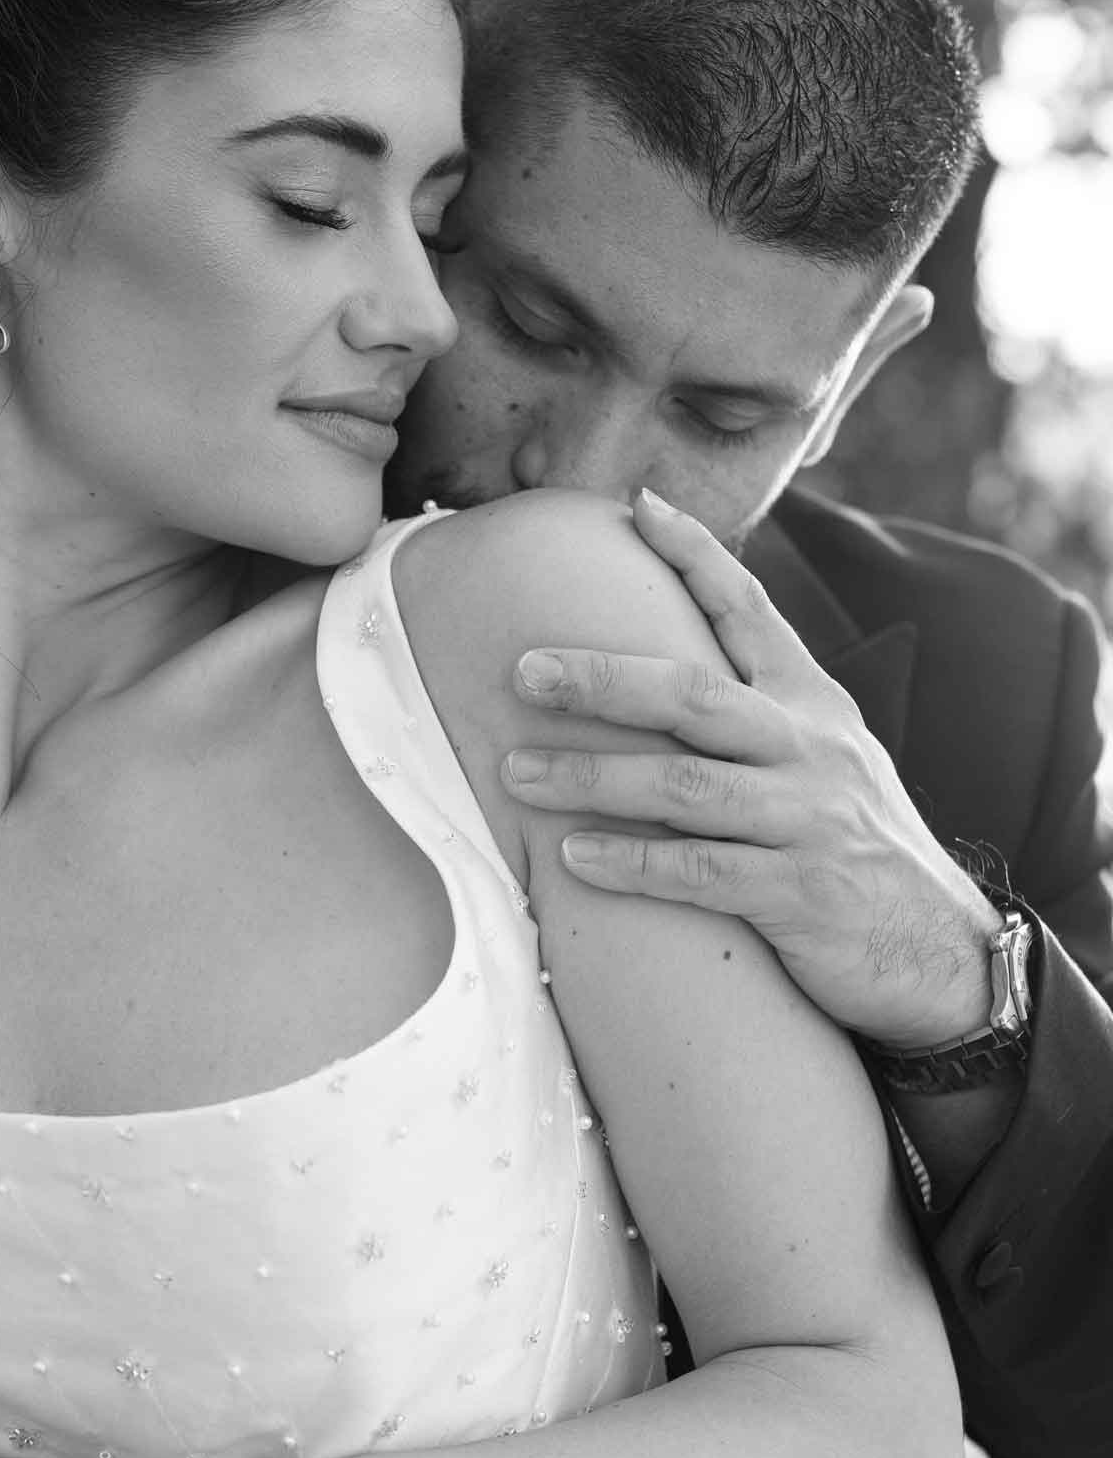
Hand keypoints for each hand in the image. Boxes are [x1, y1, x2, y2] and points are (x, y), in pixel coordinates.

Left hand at [504, 489, 999, 1047]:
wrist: (941, 952)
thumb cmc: (858, 851)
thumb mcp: (826, 761)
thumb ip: (758, 714)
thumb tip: (664, 674)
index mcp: (812, 705)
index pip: (750, 611)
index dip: (695, 556)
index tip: (638, 505)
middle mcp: (810, 749)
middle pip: (693, 694)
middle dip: (602, 678)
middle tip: (523, 669)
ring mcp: (808, 819)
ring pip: (685, 785)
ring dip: (593, 778)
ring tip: (516, 773)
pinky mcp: (802, 893)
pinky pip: (702, 871)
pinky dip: (634, 862)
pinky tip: (572, 857)